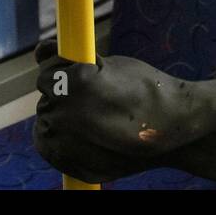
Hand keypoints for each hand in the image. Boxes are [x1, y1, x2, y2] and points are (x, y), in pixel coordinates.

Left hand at [33, 43, 210, 183]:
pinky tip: (85, 135)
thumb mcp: (108, 64)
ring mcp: (67, 143)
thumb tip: (40, 49)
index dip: (64, 74)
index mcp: (74, 83)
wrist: (175, 126)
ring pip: (47, 125)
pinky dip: (60, 142)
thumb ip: (71, 60)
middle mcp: (65, 114)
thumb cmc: (144, 88)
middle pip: (46, 101)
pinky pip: (51, 149)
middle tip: (96, 101)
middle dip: (63, 98)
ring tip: (95, 119)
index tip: (83, 77)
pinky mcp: (71, 165)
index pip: (46, 75)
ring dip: (62, 120)